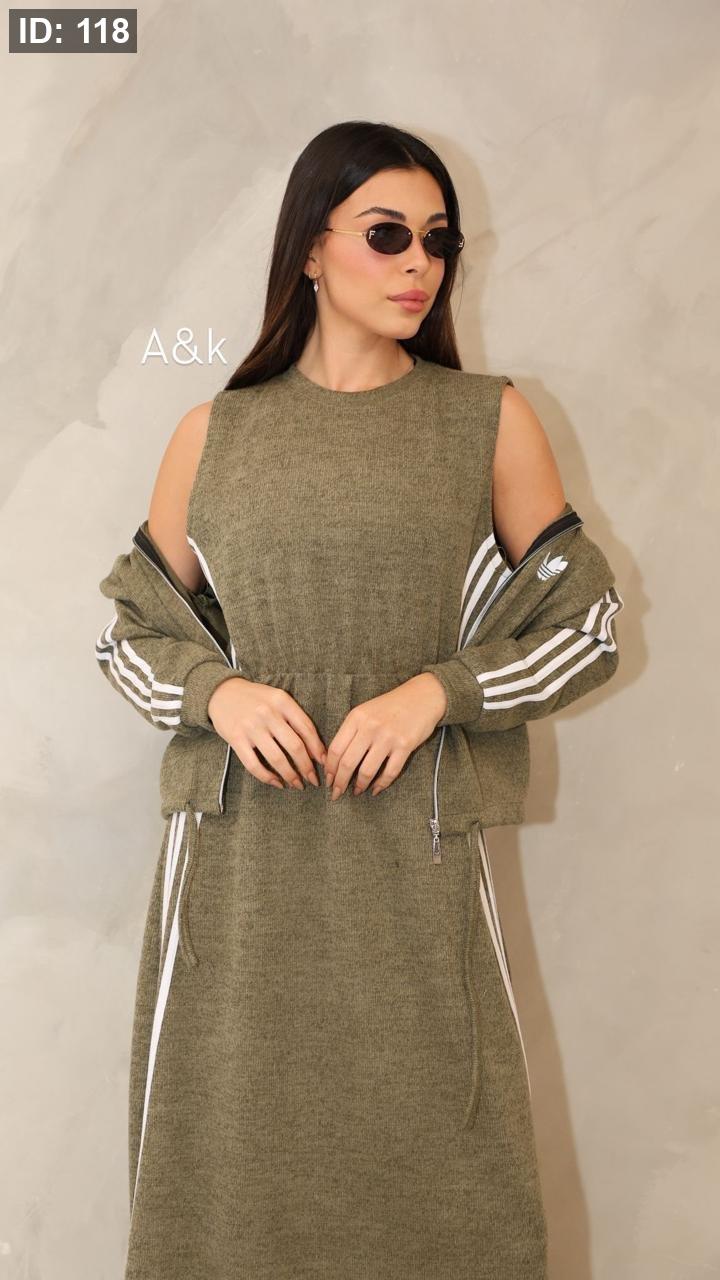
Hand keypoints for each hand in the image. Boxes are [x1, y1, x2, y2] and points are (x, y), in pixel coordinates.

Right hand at [208, 677, 326, 790]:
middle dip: (307, 767)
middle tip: (313, 779)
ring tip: (297, 784)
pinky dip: (267, 778)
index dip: (318, 749)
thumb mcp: (277, 699)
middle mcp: (268, 713)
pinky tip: (277, 783)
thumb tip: (315, 749)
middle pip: (295, 746)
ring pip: (277, 758)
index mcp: (282, 701)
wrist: (222, 692)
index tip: (324, 763)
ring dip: (290, 775)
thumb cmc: (255, 699)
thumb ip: (294, 718)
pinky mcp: (236, 739)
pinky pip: (254, 765)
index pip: (306, 728)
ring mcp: (251, 727)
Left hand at [323, 673, 447, 800]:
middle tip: (336, 793)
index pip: (335, 749)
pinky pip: (390, 772)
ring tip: (356, 792)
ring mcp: (388, 737)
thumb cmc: (390, 707)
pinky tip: (376, 790)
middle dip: (339, 783)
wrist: (422, 696)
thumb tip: (334, 760)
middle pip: (347, 763)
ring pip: (367, 771)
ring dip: (359, 786)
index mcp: (356, 717)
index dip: (329, 769)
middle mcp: (370, 727)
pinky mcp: (405, 745)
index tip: (328, 780)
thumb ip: (350, 731)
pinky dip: (381, 785)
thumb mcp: (365, 712)